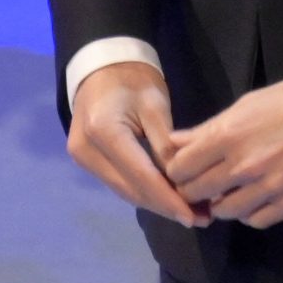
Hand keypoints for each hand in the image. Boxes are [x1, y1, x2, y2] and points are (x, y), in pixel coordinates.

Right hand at [67, 61, 210, 227]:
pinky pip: (119, 183)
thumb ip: (166, 145)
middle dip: (165, 206)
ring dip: (156, 203)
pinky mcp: (86, 161)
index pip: (141, 176)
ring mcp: (82, 158)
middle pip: (131, 189)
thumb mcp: (155, 105)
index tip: (194, 216)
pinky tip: (168, 199)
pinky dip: (144, 192)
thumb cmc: (132, 78)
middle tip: (200, 218)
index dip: (168, 199)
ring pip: (124, 191)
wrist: (103, 64)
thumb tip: (183, 182)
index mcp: (104, 132)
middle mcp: (87, 151)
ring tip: (190, 213)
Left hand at [160, 79, 282, 228]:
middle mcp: (243, 167)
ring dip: (222, 203)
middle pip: (197, 193)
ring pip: (225, 212)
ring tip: (230, 191)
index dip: (179, 170)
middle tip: (204, 183)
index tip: (186, 169)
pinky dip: (249, 213)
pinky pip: (255, 221)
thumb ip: (206, 129)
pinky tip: (254, 200)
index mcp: (227, 137)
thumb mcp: (244, 106)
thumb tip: (173, 143)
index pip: (181, 168)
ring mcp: (267, 189)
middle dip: (194, 189)